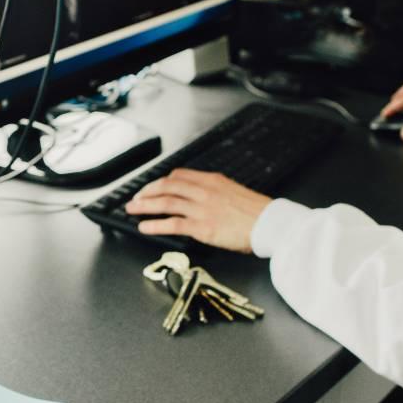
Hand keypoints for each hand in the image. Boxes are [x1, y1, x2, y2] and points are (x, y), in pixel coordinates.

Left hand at [124, 169, 272, 253]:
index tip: (154, 187)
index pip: (180, 176)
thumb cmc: (259, 213)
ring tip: (132, 210)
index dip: (162, 181)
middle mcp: (204, 191)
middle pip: (168, 186)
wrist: (270, 224)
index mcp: (213, 181)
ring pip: (166, 202)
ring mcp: (202, 208)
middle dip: (148, 191)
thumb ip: (218, 193)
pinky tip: (145, 227)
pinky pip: (172, 223)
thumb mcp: (236, 193)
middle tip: (136, 197)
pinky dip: (155, 224)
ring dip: (145, 206)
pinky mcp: (202, 226)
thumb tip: (207, 200)